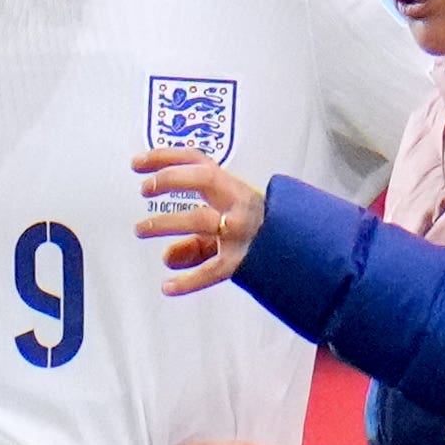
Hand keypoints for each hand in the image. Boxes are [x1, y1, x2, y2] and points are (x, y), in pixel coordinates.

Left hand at [132, 151, 261, 293]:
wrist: (305, 256)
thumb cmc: (265, 238)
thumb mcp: (228, 234)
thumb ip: (196, 244)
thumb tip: (167, 257)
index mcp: (234, 191)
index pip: (199, 162)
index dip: (167, 158)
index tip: (138, 163)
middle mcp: (238, 206)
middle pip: (203, 179)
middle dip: (171, 178)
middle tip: (145, 189)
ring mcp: (242, 232)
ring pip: (201, 220)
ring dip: (167, 223)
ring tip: (141, 229)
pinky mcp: (244, 261)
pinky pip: (213, 270)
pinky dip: (189, 280)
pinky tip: (168, 286)